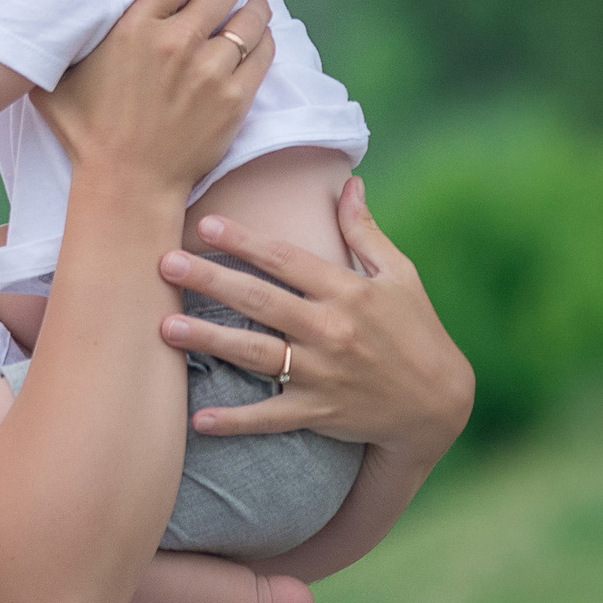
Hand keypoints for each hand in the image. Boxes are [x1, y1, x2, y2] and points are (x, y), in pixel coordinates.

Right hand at [28, 0, 274, 197]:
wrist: (127, 186)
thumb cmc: (87, 132)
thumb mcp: (57, 79)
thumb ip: (60, 41)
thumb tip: (41, 10)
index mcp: (136, 28)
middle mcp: (177, 44)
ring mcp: (211, 72)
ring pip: (251, 16)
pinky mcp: (235, 100)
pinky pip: (263, 53)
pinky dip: (264, 37)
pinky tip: (258, 33)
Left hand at [157, 177, 472, 473]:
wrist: (439, 404)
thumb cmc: (417, 330)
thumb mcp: (400, 275)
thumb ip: (365, 231)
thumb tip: (349, 182)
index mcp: (349, 290)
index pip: (287, 259)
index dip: (246, 241)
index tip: (206, 224)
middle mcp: (332, 329)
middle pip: (261, 301)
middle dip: (211, 281)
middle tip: (164, 264)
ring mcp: (324, 373)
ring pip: (256, 354)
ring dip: (209, 342)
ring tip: (165, 328)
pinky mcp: (319, 412)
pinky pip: (271, 417)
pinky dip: (236, 421)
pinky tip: (198, 420)